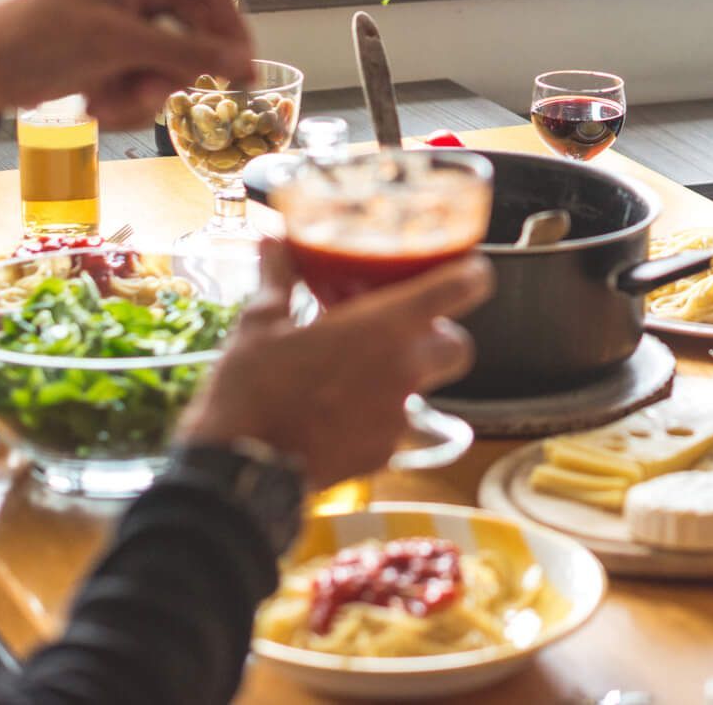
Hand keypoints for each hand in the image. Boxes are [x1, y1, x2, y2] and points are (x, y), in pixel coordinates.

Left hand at [0, 0, 252, 127]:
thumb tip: (243, 63)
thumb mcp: (119, 45)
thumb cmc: (41, 38)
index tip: (244, 72)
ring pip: (166, 63)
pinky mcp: (106, 52)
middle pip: (191, 32)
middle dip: (173, 70)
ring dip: (143, 91)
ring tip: (108, 102)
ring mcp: (121, 21)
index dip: (231, 30)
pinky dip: (122, 97)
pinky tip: (93, 102)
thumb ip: (186, 53)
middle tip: (161, 94)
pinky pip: (140, 77)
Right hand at [176, 243, 492, 489]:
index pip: (462, 288)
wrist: (241, 471)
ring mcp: (397, 418)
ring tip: (360, 370)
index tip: (465, 268)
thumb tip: (272, 240)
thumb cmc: (252, 390)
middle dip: (440, 335)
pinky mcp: (382, 455)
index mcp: (385, 327)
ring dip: (405, 375)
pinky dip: (376, 415)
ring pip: (427, 388)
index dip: (472, 273)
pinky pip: (395, 426)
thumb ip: (278, 277)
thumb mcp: (260, 323)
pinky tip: (338, 412)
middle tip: (401, 328)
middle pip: (459, 346)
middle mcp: (404, 370)